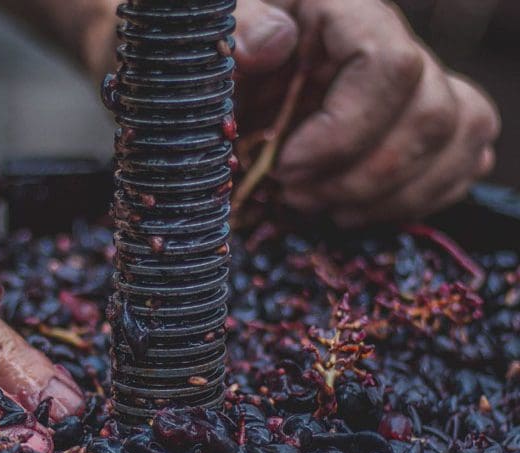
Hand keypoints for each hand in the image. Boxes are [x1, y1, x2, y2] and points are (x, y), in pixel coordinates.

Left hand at [231, 0, 499, 224]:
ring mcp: (414, 83)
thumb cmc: (215, 65)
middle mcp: (391, 44)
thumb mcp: (211, 43)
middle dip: (363, 176)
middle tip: (294, 194)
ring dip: (392, 194)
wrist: (222, 89)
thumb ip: (238, 32)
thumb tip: (275, 41)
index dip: (345, 130)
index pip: (390, 65)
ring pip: (458, 135)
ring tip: (321, 207)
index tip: (287, 166)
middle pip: (431, 113)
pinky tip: (356, 210)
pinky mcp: (421, 122)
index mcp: (342, 15)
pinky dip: (419, 197)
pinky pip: (465, 155)